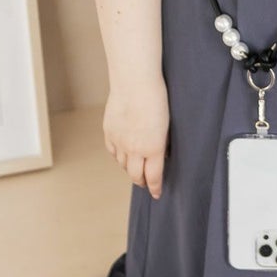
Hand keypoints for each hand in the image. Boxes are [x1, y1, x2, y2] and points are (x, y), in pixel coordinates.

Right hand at [103, 81, 169, 199]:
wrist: (135, 82)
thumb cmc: (156, 98)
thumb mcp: (167, 124)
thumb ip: (162, 142)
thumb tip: (162, 152)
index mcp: (153, 148)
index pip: (153, 176)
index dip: (155, 187)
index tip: (156, 193)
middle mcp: (135, 149)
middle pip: (135, 175)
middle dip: (141, 181)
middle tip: (145, 183)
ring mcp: (119, 141)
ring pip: (122, 164)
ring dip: (129, 168)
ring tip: (134, 168)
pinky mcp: (109, 132)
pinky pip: (112, 151)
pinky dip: (118, 156)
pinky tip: (122, 154)